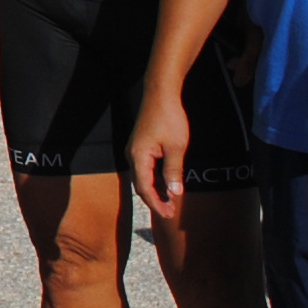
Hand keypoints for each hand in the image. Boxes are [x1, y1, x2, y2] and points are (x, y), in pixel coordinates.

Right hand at [127, 91, 190, 219]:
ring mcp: (134, 150)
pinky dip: (154, 180)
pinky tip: (166, 184)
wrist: (160, 93)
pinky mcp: (140, 146)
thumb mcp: (176, 147)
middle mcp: (132, 155)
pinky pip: (144, 169)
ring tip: (170, 202)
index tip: (169, 214)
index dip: (156, 204)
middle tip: (170, 212)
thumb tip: (175, 193)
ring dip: (155, 191)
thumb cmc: (169, 117)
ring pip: (142, 178)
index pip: (144, 188)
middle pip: (140, 185)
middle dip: (155, 200)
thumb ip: (173, 171)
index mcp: (138, 157)